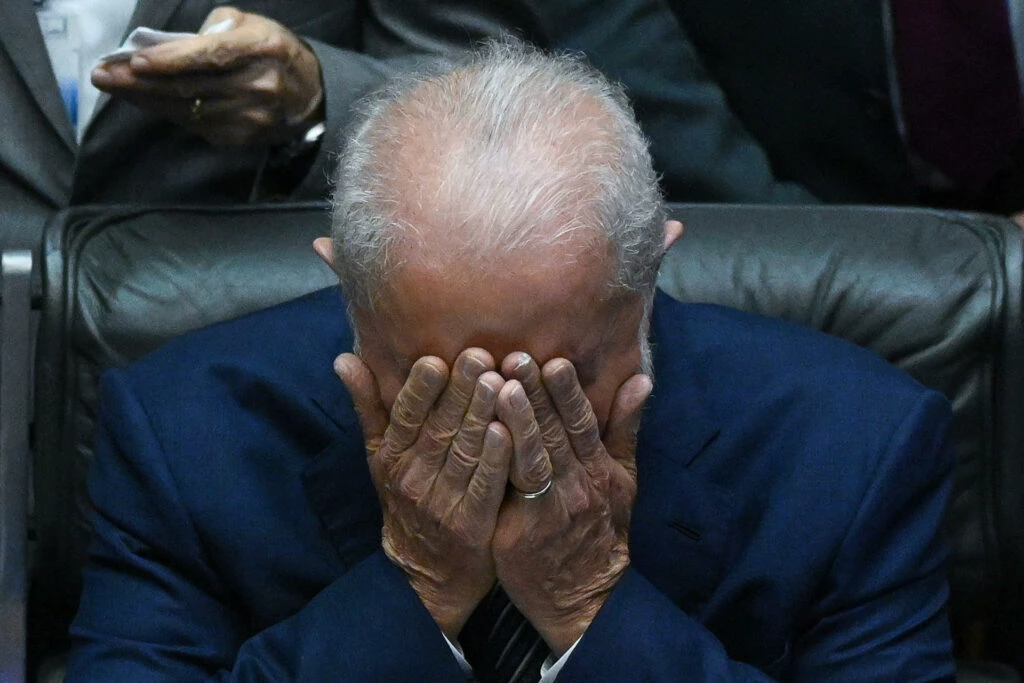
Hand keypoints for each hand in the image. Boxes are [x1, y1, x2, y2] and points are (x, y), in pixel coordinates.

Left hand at [91, 7, 323, 146]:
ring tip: (114, 86)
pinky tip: (145, 100)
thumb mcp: (252, 23)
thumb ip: (216, 26)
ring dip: (145, 99)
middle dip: (141, 82)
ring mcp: (250, 117)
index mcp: (262, 49)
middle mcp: (258, 86)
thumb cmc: (271, 50)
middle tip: (103, 74)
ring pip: (187, 109)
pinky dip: (165, 111)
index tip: (134, 60)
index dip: (170, 60)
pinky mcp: (242, 137)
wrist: (309, 95)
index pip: (211, 56)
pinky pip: (195, 125)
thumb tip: (173, 44)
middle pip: (191, 87)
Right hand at [334, 349, 510, 637]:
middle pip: (439, 429)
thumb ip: (367, 406)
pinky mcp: (472, 525)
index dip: (420, 390)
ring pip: (464, 452)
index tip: (435, 359)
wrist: (426, 574)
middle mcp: (414, 479)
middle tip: (479, 356)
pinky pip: (485, 487)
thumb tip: (343, 358)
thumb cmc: (406, 499)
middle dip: (460, 391)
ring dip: (482, 417)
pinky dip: (497, 460)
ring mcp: (443, 503)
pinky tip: (509, 432)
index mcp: (392, 457)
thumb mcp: (379, 456)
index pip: (405, 417)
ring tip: (500, 382)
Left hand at [492, 354, 651, 655]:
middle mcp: (578, 485)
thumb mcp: (623, 479)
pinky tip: (486, 434)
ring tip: (500, 386)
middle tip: (515, 356)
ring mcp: (550, 508)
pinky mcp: (522, 530)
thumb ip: (625, 427)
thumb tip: (641, 379)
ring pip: (533, 456)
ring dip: (517, 419)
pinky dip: (502, 460)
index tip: (554, 359)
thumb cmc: (601, 530)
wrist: (584, 597)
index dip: (568, 391)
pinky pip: (510, 489)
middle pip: (554, 432)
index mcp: (599, 469)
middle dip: (534, 392)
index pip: (583, 422)